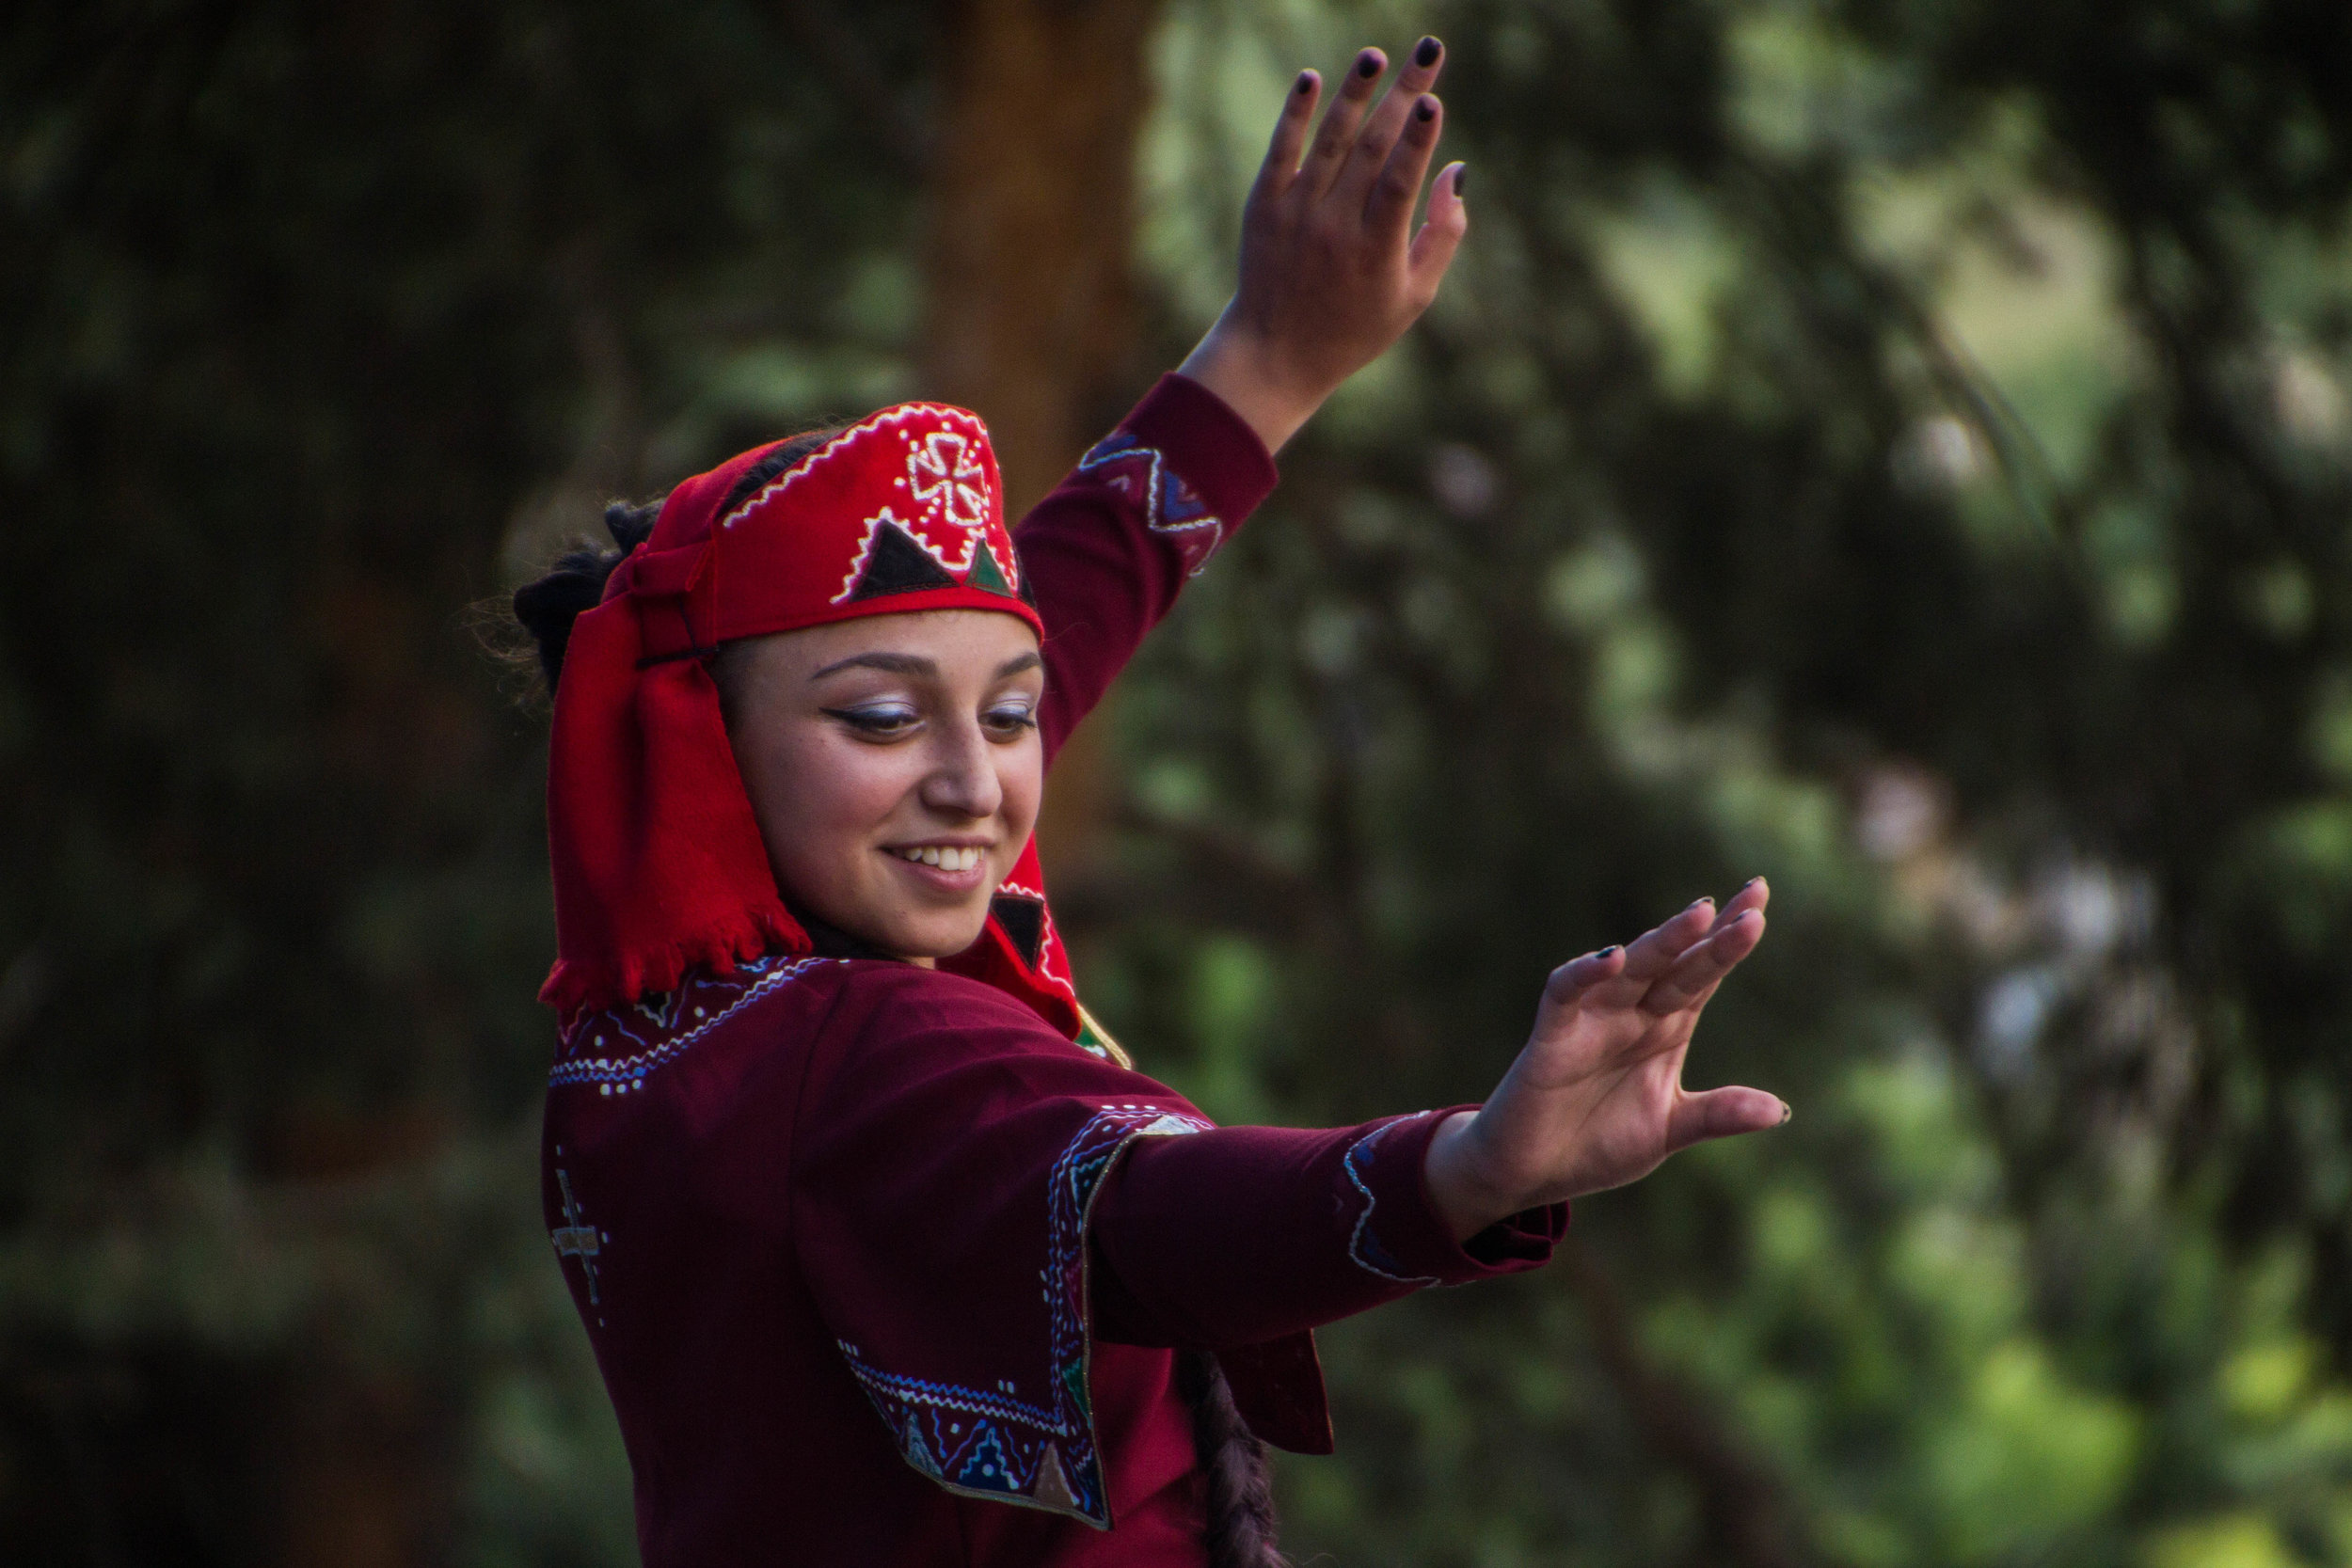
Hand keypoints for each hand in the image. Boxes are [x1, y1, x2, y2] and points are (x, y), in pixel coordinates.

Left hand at [1177, 38, 1468, 452]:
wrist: (1274, 354)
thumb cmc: (1355, 328)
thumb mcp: (1414, 296)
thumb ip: (1442, 235)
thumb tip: (1455, 170)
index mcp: (1377, 250)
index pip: (1400, 182)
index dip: (1419, 139)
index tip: (1433, 99)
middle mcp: (1334, 227)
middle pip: (1374, 148)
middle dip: (1404, 94)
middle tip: (1429, 51)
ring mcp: (1296, 213)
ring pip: (1330, 141)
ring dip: (1354, 92)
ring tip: (1374, 55)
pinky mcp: (1263, 207)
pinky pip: (1281, 150)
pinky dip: (1296, 114)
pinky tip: (1310, 79)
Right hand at [1423, 879, 1786, 1240]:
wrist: (1531, 1172)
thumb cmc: (1595, 1142)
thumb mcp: (1668, 1130)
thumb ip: (1717, 1114)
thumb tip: (1781, 1111)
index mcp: (1666, 1028)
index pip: (1703, 974)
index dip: (1729, 941)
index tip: (1760, 902)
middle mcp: (1634, 1014)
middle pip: (1679, 964)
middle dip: (1713, 934)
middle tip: (1755, 900)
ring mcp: (1593, 1019)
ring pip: (1633, 969)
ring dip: (1664, 942)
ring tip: (1700, 915)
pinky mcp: (1553, 1035)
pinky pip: (1567, 992)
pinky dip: (1585, 972)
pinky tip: (1613, 958)